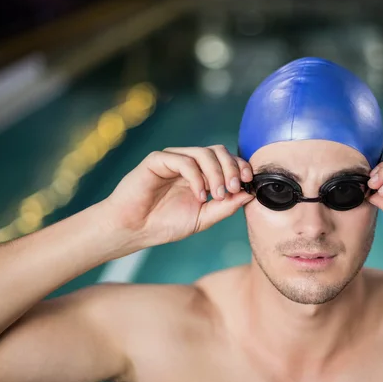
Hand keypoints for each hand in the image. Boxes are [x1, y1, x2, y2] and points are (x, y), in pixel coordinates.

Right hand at [101, 145, 254, 247]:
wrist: (133, 230)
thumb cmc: (165, 224)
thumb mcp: (203, 218)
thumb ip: (225, 207)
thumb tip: (249, 194)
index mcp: (202, 174)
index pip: (227, 160)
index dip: (240, 167)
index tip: (248, 182)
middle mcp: (189, 163)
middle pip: (218, 151)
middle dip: (231, 169)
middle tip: (232, 189)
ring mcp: (173, 159)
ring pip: (203, 153)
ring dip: (216, 173)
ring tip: (216, 195)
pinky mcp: (157, 160)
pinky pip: (183, 161)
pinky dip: (196, 177)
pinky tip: (199, 195)